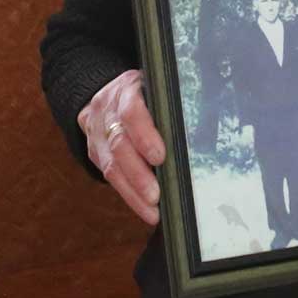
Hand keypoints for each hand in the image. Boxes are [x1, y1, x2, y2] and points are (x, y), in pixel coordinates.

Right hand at [79, 69, 165, 225]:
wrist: (109, 91)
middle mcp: (106, 110)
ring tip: (151, 210)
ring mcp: (96, 131)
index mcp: (126, 89)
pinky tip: (144, 208)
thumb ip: (171, 106)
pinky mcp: (93, 150)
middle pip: (119, 144)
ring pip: (110, 165)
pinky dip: (128, 193)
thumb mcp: (157, 87)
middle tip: (155, 196)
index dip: (144, 135)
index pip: (131, 111)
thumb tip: (204, 132)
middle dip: (138, 174)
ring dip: (132, 191)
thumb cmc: (145, 91)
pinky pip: (108, 175)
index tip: (160, 157)